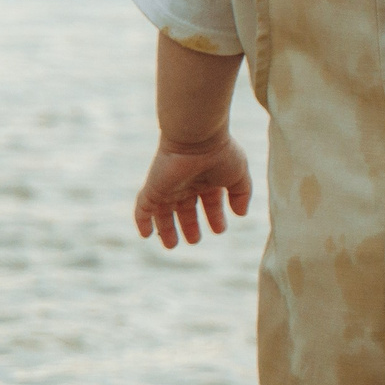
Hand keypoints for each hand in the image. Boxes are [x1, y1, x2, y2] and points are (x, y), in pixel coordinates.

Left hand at [134, 132, 253, 248]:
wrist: (197, 138)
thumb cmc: (220, 153)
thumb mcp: (239, 176)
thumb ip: (241, 194)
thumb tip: (240, 214)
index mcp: (207, 179)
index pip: (209, 201)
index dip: (214, 216)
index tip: (219, 230)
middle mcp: (187, 183)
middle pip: (185, 208)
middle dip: (189, 225)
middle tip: (194, 241)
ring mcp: (168, 186)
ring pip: (164, 211)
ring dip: (167, 228)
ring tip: (171, 246)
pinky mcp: (153, 188)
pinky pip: (143, 208)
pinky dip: (142, 221)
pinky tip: (145, 235)